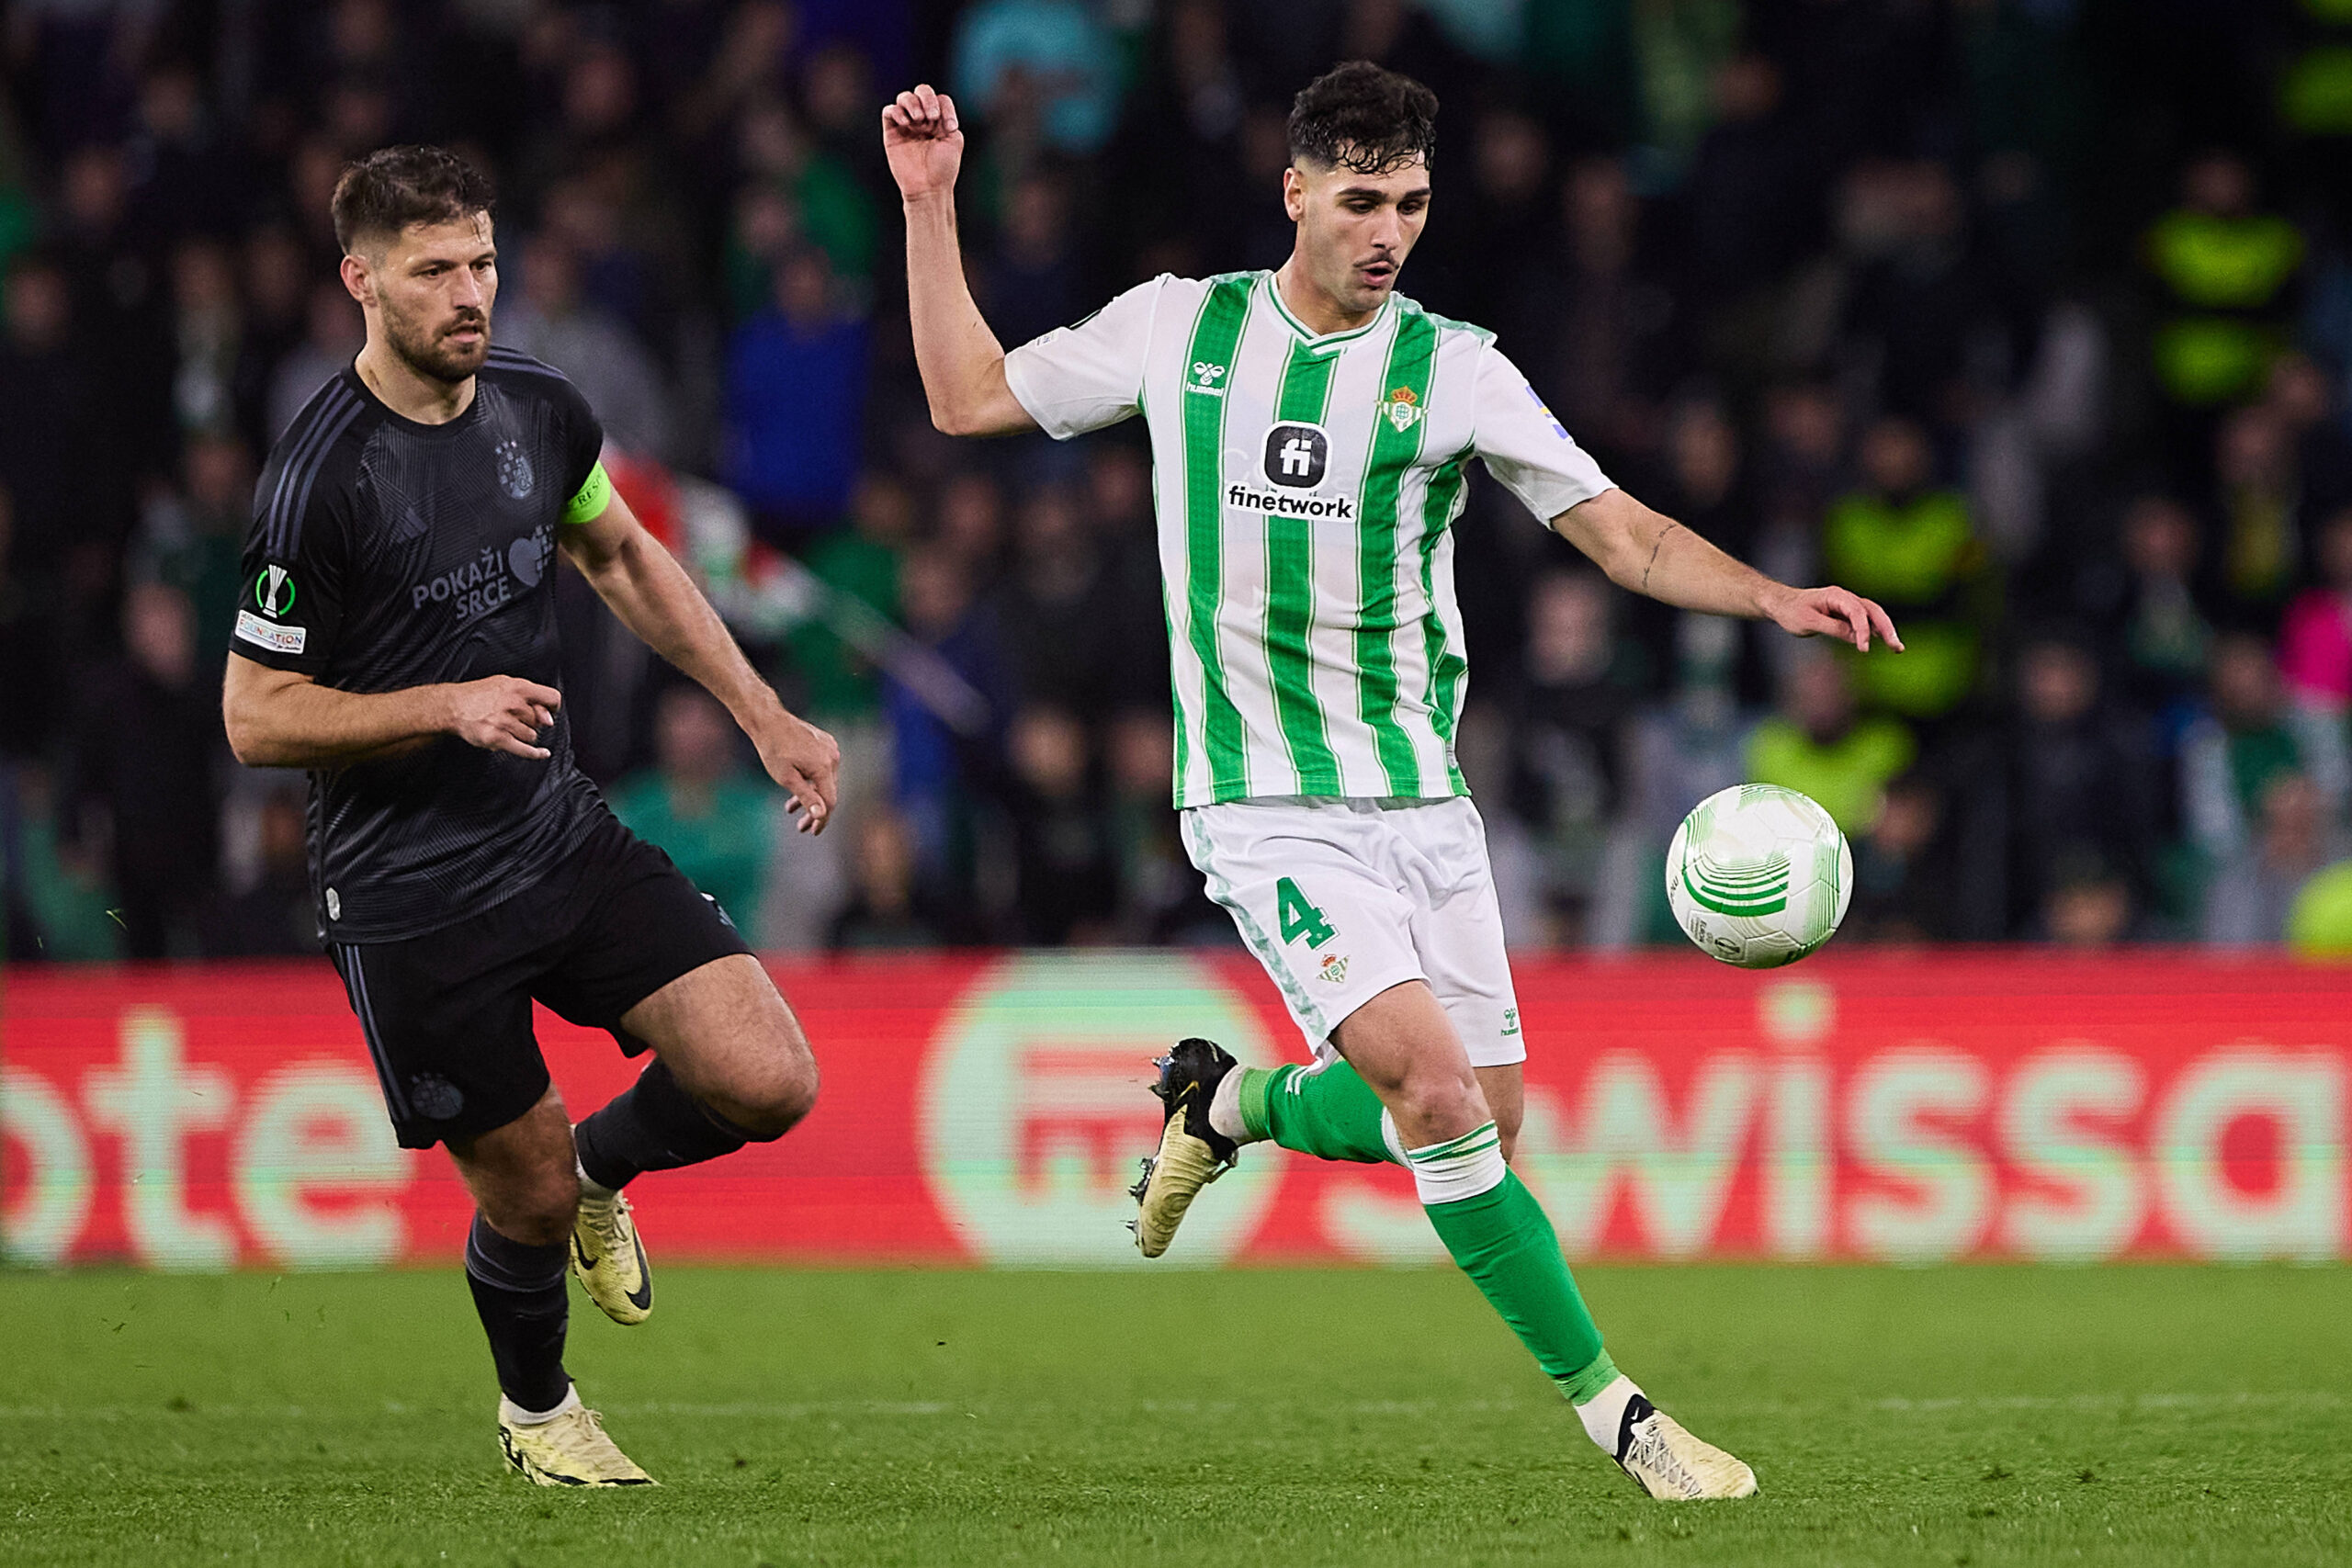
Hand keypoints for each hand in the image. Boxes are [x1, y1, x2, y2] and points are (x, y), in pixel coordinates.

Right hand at [444, 676, 561, 758]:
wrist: (452, 706)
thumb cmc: (479, 695)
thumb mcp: (505, 685)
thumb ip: (530, 698)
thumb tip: (549, 719)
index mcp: (518, 687)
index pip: (552, 698)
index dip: (553, 707)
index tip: (549, 712)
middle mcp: (513, 704)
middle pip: (539, 721)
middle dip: (531, 722)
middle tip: (513, 718)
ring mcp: (505, 722)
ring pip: (531, 736)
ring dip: (523, 734)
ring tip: (506, 727)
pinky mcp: (497, 738)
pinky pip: (525, 750)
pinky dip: (536, 754)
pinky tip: (543, 753)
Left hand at [752, 708, 841, 833]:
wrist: (768, 721)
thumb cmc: (773, 750)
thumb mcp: (787, 778)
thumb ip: (806, 797)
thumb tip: (822, 815)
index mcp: (824, 767)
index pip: (829, 801)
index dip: (822, 820)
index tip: (812, 832)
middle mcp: (832, 757)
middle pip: (828, 791)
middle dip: (814, 810)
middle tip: (801, 827)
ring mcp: (830, 748)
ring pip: (824, 780)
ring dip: (810, 795)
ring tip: (790, 807)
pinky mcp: (825, 743)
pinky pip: (823, 767)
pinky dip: (812, 779)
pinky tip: (798, 785)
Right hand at [882, 84, 963, 201]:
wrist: (928, 188)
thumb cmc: (943, 168)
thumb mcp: (954, 141)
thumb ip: (948, 119)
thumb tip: (936, 110)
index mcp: (939, 121)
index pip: (940, 99)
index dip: (944, 106)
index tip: (949, 127)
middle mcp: (923, 120)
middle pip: (921, 91)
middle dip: (927, 98)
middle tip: (931, 117)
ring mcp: (907, 125)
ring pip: (904, 98)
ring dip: (912, 103)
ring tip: (918, 120)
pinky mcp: (892, 132)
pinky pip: (889, 111)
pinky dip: (897, 111)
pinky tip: (906, 122)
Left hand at [1766, 585, 1904, 652]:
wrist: (1780, 604)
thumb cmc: (1791, 612)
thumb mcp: (1809, 622)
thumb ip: (1833, 628)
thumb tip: (1855, 637)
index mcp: (1836, 596)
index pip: (1857, 612)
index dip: (1863, 630)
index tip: (1864, 649)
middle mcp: (1845, 598)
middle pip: (1873, 611)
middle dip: (1886, 628)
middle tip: (1897, 647)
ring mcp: (1847, 605)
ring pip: (1872, 615)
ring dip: (1886, 630)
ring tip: (1897, 648)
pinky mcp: (1846, 614)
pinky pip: (1865, 620)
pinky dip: (1876, 630)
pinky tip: (1885, 641)